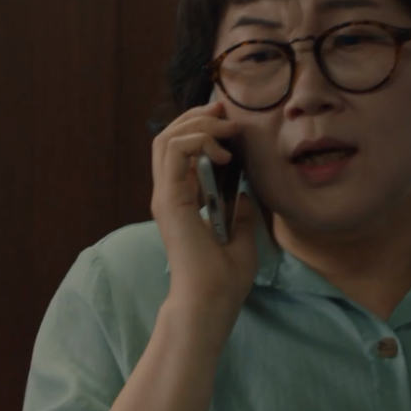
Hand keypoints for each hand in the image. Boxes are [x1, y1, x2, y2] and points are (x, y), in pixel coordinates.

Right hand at [150, 101, 258, 312]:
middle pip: (169, 137)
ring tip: (226, 128)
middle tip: (224, 110)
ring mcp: (166, 195)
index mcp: (183, 201)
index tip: (230, 122)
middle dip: (197, 116)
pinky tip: (221, 152)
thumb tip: (244, 193)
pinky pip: (175, 152)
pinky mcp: (169, 199)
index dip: (202, 128)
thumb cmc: (225, 278)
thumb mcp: (242, 235)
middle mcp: (169, 194)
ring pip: (167, 138)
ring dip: (198, 124)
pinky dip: (197, 140)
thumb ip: (239, 212)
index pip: (180, 151)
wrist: (212, 301)